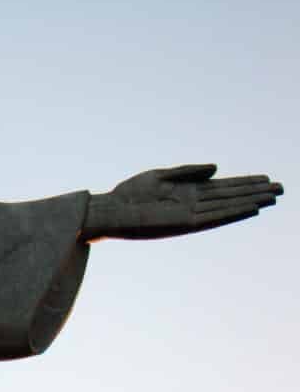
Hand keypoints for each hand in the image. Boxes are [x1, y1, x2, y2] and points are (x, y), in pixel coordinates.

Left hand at [82, 164, 283, 240]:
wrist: (109, 210)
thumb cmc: (130, 193)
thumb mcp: (160, 176)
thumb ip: (188, 171)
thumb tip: (217, 168)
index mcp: (188, 191)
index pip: (223, 186)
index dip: (244, 183)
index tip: (265, 178)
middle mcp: (193, 203)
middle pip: (230, 196)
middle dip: (254, 191)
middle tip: (281, 188)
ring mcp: (190, 213)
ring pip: (227, 206)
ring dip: (249, 202)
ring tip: (272, 197)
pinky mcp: (183, 223)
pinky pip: (214, 218)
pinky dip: (232, 212)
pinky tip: (249, 208)